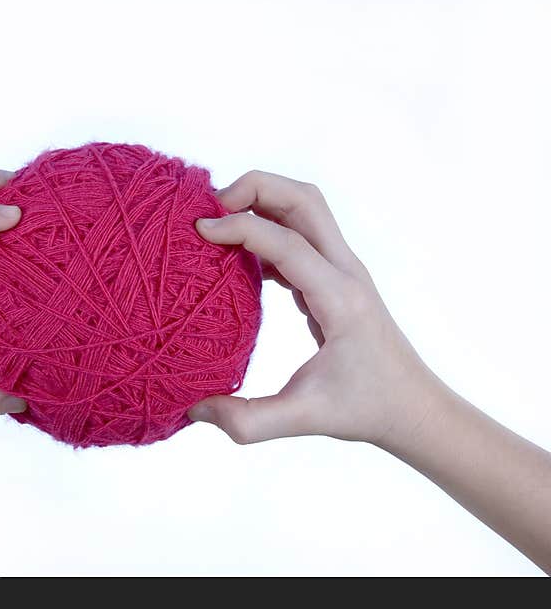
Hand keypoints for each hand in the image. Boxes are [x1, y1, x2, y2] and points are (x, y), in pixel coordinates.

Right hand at [189, 171, 443, 445]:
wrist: (413, 408)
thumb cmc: (366, 409)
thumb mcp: (305, 419)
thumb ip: (248, 420)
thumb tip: (194, 410)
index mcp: (340, 298)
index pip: (288, 241)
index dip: (240, 228)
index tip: (200, 231)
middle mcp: (345, 272)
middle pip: (304, 199)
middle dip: (255, 188)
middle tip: (209, 209)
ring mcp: (342, 271)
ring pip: (304, 209)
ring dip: (261, 201)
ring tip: (217, 223)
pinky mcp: (334, 279)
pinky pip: (299, 235)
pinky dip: (266, 229)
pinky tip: (237, 256)